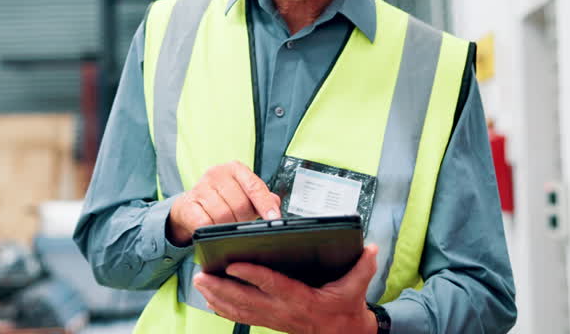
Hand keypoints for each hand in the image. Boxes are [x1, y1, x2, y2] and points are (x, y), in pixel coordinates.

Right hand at [166, 161, 280, 245]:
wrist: (190, 207)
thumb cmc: (221, 200)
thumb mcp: (243, 195)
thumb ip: (262, 197)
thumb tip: (275, 204)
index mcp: (234, 169)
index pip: (254, 186)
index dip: (265, 204)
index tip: (274, 218)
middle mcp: (216, 174)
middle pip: (240, 204)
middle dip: (243, 219)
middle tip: (241, 224)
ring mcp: (200, 187)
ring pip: (223, 215)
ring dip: (227, 226)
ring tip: (226, 225)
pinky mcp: (188, 203)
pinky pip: (205, 222)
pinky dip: (212, 228)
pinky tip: (212, 226)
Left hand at [191, 243, 379, 333]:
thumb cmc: (346, 309)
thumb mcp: (356, 287)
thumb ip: (363, 267)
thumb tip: (370, 248)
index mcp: (302, 299)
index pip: (274, 285)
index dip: (253, 274)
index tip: (234, 263)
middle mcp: (284, 311)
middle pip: (246, 300)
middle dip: (221, 288)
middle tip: (201, 275)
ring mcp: (275, 318)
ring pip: (240, 310)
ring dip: (217, 298)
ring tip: (199, 283)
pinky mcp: (271, 321)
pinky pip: (243, 317)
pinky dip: (224, 309)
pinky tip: (209, 301)